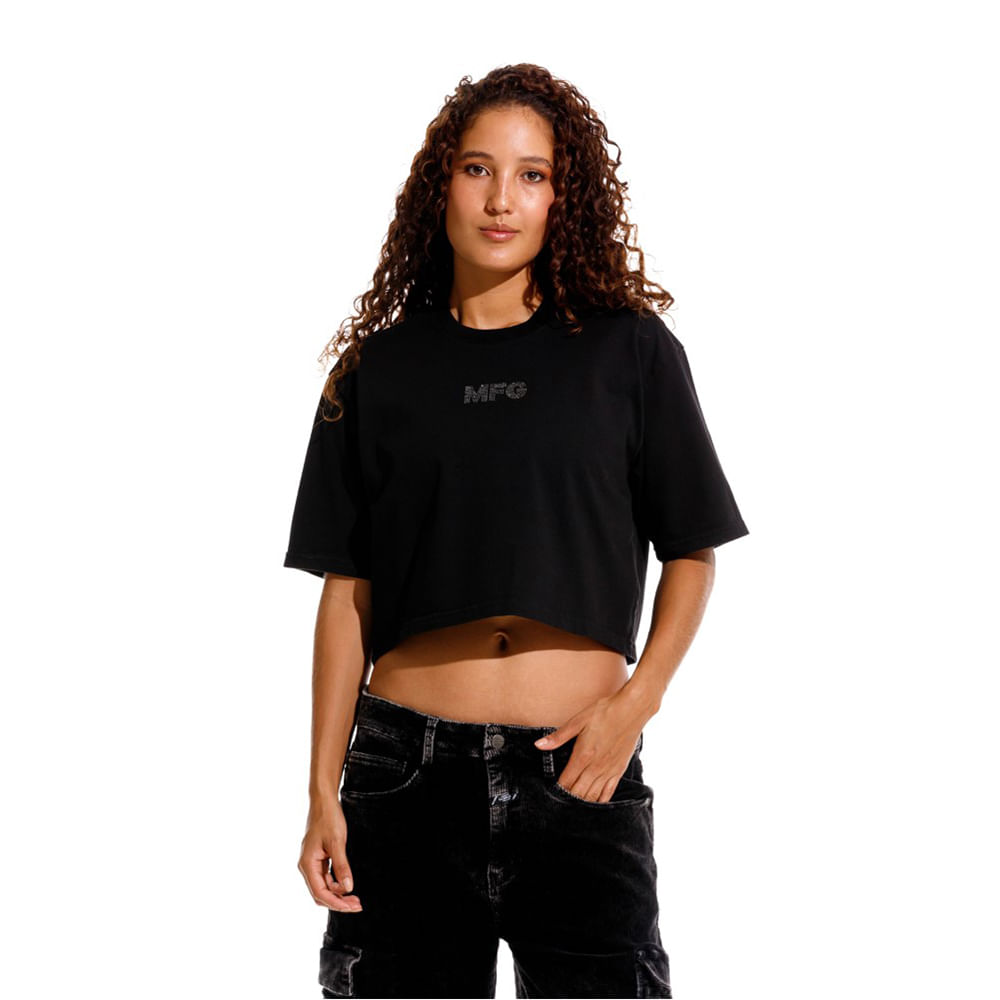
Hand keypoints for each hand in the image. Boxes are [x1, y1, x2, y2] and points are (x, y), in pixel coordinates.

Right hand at [299, 798, 362, 911]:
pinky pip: (325, 877)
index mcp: (307, 864)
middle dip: (338, 901)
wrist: (323, 801)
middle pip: (320, 893)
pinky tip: (347, 883)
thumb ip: (342, 866)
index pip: (320, 892)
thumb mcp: (337, 842)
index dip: (335, 903)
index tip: (352, 907)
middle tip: (357, 905)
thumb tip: (348, 887)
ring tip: (355, 897)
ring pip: (323, 886)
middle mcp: (306, 866)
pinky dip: (336, 883)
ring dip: (338, 893)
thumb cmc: (328, 818)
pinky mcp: (318, 858)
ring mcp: (311, 862)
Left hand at [533, 687, 653, 802]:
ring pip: (593, 796)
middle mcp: (596, 767)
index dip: (557, 789)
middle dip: (568, 799)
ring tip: (573, 805)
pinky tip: (594, 803)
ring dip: (582, 802)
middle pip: (578, 793)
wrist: (631, 710)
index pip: (566, 782)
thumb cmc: (604, 712)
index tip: (550, 792)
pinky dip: (599, 801)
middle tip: (559, 802)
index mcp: (583, 756)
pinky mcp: (619, 770)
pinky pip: (608, 793)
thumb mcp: (578, 721)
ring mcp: (609, 771)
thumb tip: (539, 745)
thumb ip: (558, 737)